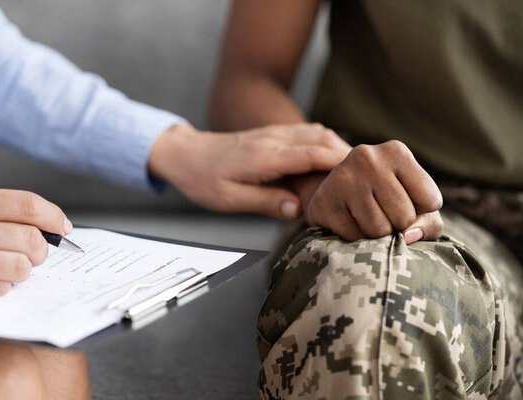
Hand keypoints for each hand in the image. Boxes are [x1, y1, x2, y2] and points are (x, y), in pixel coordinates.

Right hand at [0, 188, 71, 300]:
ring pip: (21, 267)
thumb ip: (1, 210)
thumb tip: (50, 226)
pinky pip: (1, 289)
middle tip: (34, 249)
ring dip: (23, 267)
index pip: (28, 205)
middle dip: (42, 248)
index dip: (54, 216)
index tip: (63, 226)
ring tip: (9, 262)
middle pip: (31, 239)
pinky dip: (2, 284)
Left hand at [148, 123, 351, 218]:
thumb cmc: (203, 179)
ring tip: (359, 170)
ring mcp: (274, 134)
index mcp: (265, 157)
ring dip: (339, 147)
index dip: (342, 164)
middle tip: (372, 176)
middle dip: (349, 156)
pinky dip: (326, 143)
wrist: (185, 154)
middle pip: (322, 139)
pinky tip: (333, 159)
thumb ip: (266, 202)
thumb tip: (300, 208)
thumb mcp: (229, 199)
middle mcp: (273, 139)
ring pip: (318, 133)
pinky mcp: (272, 135)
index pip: (313, 154)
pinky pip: (307, 133)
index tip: (366, 177)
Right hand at [304, 140, 442, 242]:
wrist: (336, 194)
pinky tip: (350, 223)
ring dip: (378, 236)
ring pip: (379, 229)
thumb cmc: (386, 200)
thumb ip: (429, 223)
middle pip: (405, 216)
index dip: (423, 212)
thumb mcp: (416, 203)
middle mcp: (368, 158)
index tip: (405, 201)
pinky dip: (356, 239)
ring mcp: (342, 178)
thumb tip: (407, 236)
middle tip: (384, 213)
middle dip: (399, 225)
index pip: (431, 200)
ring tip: (367, 219)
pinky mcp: (323, 202)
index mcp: (396, 151)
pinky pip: (354, 238)